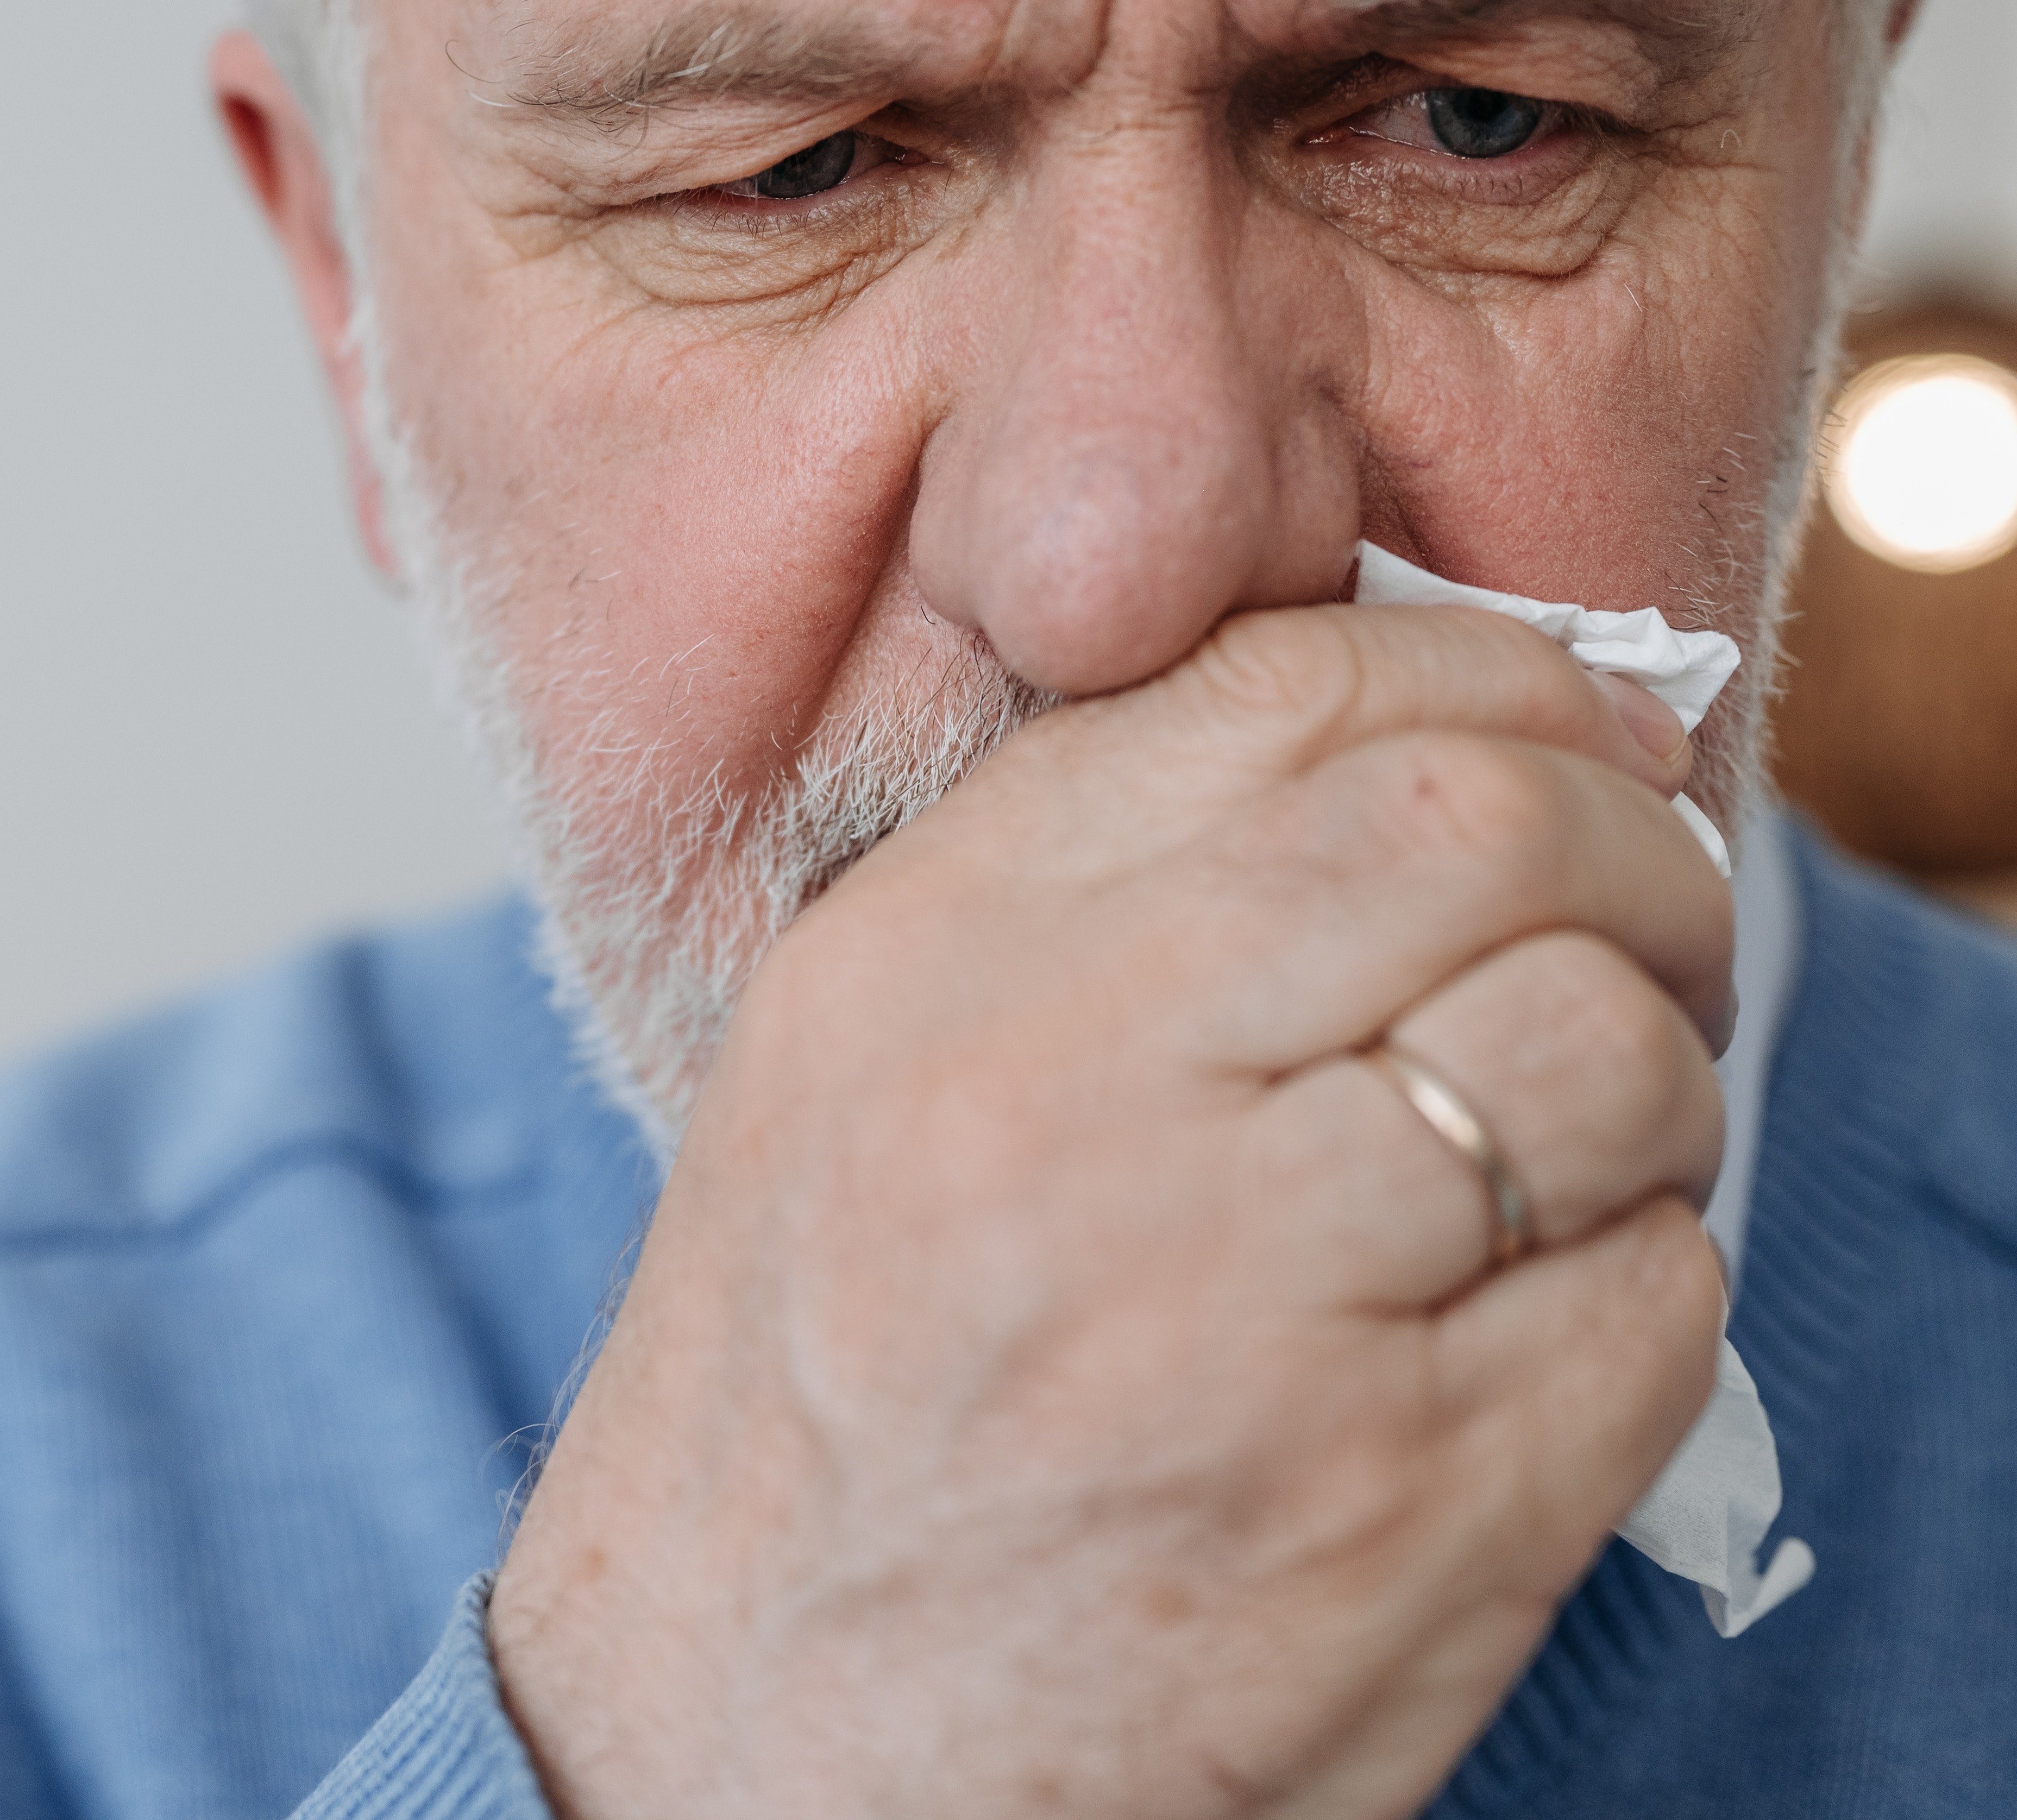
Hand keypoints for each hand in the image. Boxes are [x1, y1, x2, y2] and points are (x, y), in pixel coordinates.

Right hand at [488, 603, 1735, 1819]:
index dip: (1494, 682)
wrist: (743, 1745)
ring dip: (1652, 1090)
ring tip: (1575, 1161)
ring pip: (1600, 1055)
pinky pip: (1649, 1300)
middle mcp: (1067, 1095)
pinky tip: (1528, 1339)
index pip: (1278, 688)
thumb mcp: (849, 1077)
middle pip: (1478, 831)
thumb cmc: (809, 1417)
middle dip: (1627, 860)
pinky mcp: (1397, 1503)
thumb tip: (1376, 757)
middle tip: (1635, 936)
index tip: (1563, 742)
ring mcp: (1241, 1302)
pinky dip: (1637, 1294)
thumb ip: (1071, 899)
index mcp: (925, 962)